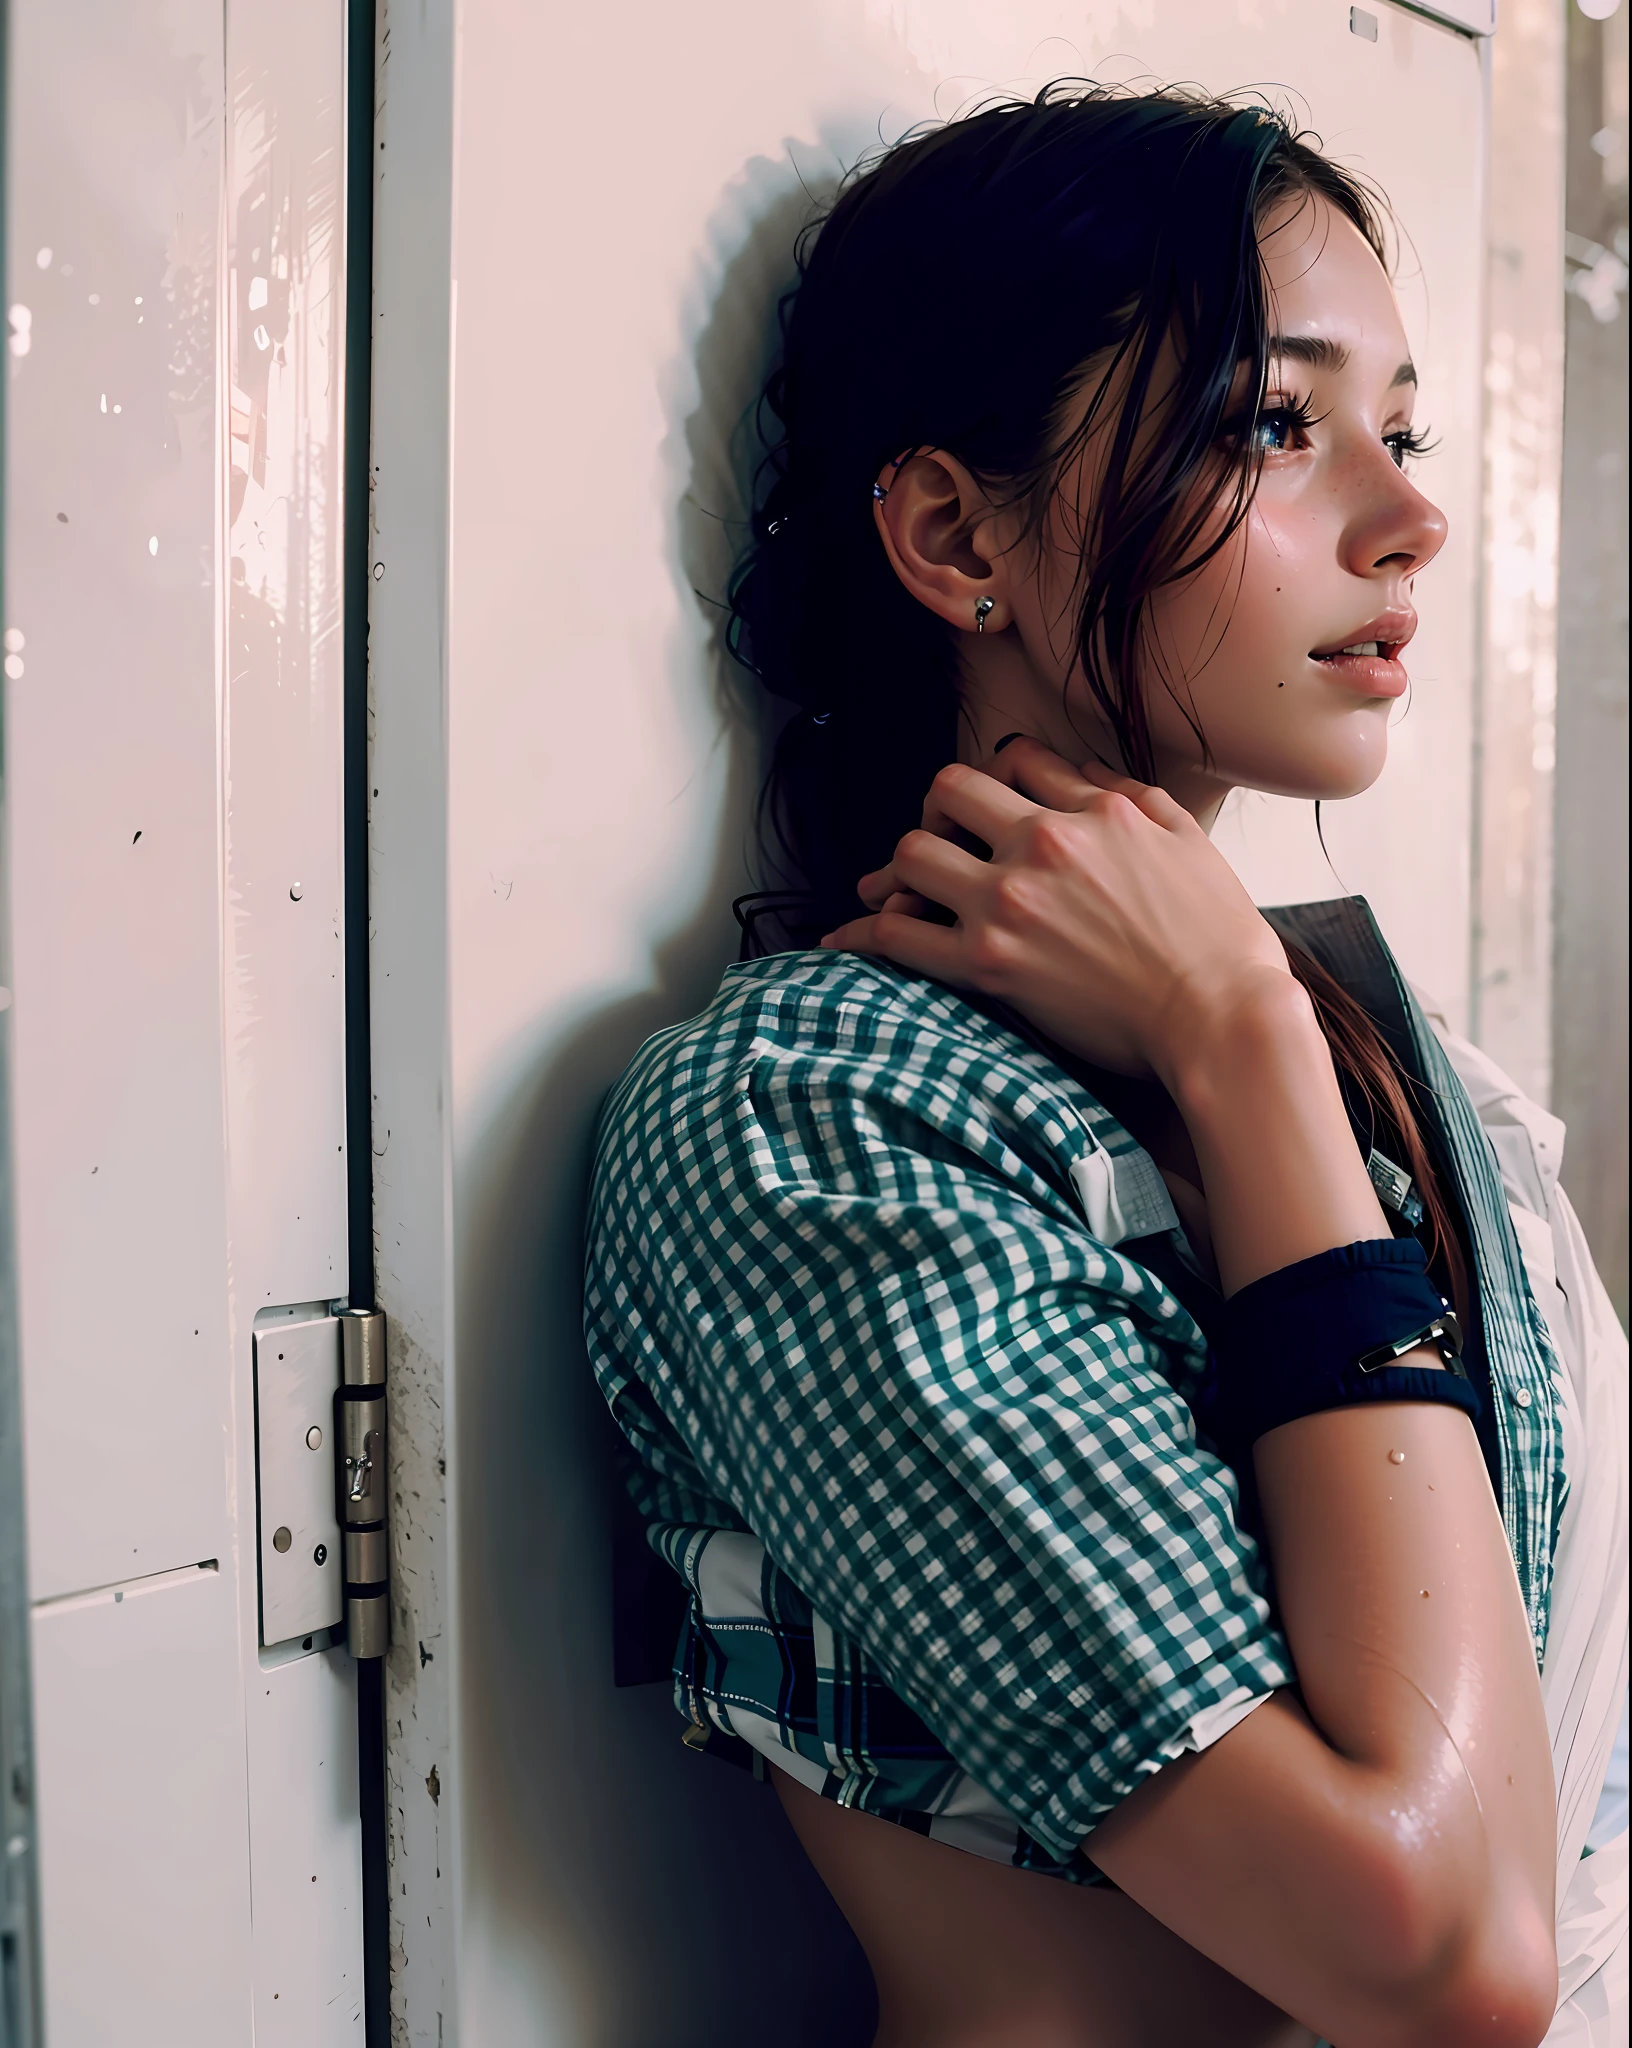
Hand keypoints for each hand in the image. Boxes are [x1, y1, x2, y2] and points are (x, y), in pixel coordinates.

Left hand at [821, 739, 1295, 1081]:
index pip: (1013, 758)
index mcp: (1088, 810)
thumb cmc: (1216, 934)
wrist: (1220, 1015)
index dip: (997, 777)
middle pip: (947, 793)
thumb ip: (1121, 794)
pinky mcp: (987, 965)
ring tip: (899, 889)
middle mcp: (1039, 845)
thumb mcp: (1182, 835)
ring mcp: (1007, 904)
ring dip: (901, 869)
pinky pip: (899, 937)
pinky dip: (865, 935)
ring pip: (911, 854)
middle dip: (939, 812)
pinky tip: (845, 939)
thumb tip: (1068, 770)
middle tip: (943, 843)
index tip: (991, 806)